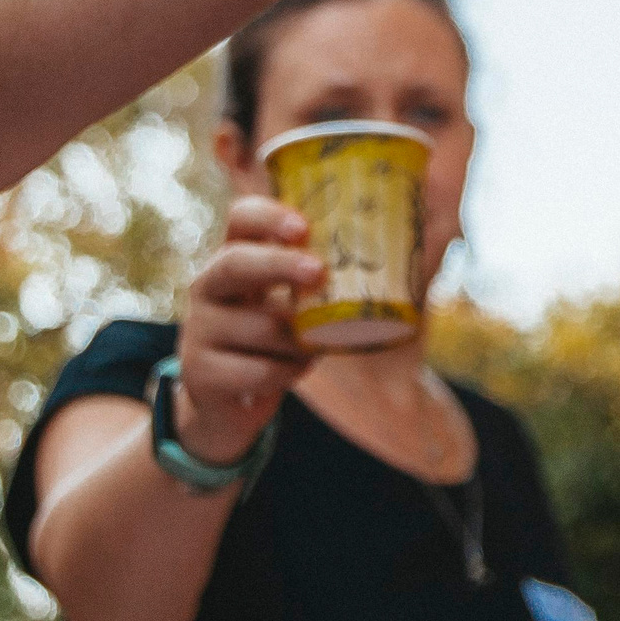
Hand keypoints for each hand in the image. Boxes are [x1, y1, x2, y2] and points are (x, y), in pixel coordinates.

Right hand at [174, 197, 323, 465]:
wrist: (225, 404)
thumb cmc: (275, 341)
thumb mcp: (292, 304)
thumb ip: (331, 277)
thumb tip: (421, 230)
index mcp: (236, 257)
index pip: (241, 218)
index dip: (268, 216)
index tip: (303, 226)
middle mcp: (208, 286)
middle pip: (235, 263)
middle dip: (278, 264)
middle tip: (319, 271)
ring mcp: (199, 330)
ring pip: (258, 328)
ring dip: (298, 340)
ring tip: (315, 345)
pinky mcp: (200, 373)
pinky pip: (257, 371)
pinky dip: (286, 374)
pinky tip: (293, 371)